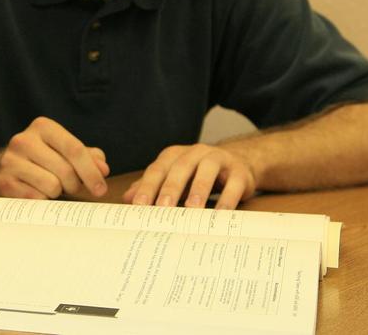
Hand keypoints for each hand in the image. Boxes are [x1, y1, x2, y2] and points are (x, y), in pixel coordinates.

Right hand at [0, 117, 109, 200]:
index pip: (74, 149)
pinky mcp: (4, 182)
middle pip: (65, 170)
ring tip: (53, 188)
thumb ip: (88, 157)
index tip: (101, 189)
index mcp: (42, 126)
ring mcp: (10, 161)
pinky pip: (36, 198)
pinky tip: (38, 193)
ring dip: (58, 193)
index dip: (91, 172)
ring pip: (52, 186)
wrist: (5, 169)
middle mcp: (23, 140)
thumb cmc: (43, 159)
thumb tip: (102, 169)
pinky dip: (43, 200)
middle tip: (72, 187)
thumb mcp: (65, 151)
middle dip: (76, 185)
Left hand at [122, 143, 256, 209]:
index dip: (148, 186)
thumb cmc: (198, 174)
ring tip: (192, 210)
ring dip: (198, 190)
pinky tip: (220, 215)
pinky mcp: (239, 172)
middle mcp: (196, 153)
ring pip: (206, 171)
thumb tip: (127, 199)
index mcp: (175, 155)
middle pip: (180, 168)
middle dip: (170, 188)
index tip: (139, 206)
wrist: (238, 164)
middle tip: (162, 208)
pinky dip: (227, 199)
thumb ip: (152, 187)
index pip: (158, 169)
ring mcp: (219, 159)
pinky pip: (233, 184)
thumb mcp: (175, 178)